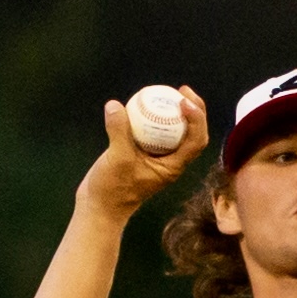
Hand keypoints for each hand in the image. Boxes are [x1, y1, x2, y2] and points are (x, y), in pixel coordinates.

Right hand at [78, 85, 210, 219]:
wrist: (99, 207)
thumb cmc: (112, 190)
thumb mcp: (117, 159)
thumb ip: (119, 132)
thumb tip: (115, 105)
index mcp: (173, 167)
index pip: (196, 141)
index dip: (197, 118)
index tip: (184, 102)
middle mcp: (170, 161)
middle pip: (191, 132)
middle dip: (193, 109)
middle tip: (182, 90)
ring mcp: (157, 157)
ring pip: (174, 130)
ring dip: (175, 111)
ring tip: (168, 91)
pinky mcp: (143, 153)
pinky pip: (154, 130)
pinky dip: (153, 116)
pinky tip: (144, 102)